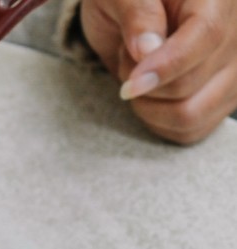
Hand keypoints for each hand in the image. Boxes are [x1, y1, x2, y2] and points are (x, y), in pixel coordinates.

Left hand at [80, 0, 236, 143]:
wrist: (133, 12)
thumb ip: (137, 15)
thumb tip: (147, 51)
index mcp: (218, 0)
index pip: (207, 37)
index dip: (166, 66)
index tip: (131, 84)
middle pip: (190, 85)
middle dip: (142, 82)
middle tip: (128, 55)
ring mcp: (234, 72)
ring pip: (189, 116)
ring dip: (148, 105)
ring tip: (139, 73)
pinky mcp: (222, 99)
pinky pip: (188, 131)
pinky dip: (158, 122)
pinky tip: (151, 95)